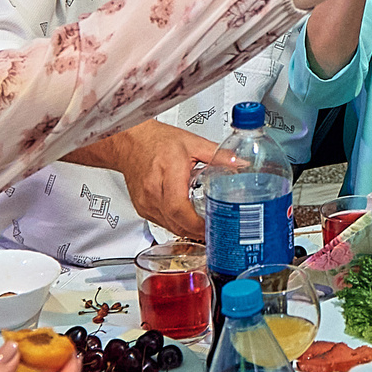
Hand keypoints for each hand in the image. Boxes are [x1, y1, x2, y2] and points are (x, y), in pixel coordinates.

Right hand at [100, 122, 220, 240]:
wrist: (131, 141)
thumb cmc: (157, 141)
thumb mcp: (192, 143)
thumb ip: (218, 154)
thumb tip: (241, 163)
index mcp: (168, 172)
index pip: (178, 207)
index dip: (195, 222)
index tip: (211, 226)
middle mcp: (153, 190)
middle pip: (175, 222)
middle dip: (196, 230)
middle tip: (214, 230)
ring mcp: (145, 201)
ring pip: (169, 226)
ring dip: (187, 230)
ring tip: (204, 228)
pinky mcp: (142, 207)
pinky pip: (161, 222)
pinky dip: (176, 224)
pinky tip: (188, 221)